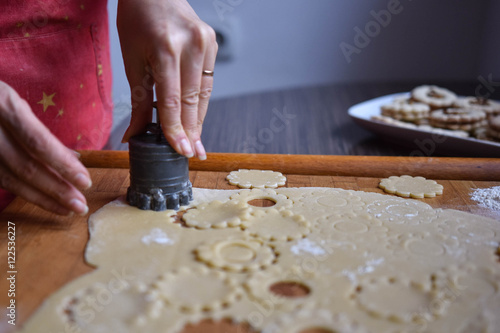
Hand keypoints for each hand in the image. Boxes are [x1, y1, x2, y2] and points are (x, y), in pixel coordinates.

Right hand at [0, 81, 90, 215]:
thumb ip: (38, 130)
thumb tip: (72, 158)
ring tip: (66, 208)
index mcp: (3, 104)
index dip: (63, 165)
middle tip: (80, 206)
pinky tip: (41, 200)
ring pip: (9, 179)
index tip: (85, 181)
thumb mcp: (11, 101)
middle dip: (56, 189)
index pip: (38, 142)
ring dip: (41, 198)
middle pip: (25, 166)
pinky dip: (21, 192)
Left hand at [118, 0, 217, 159]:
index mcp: (165, 48)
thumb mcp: (131, 60)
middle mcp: (191, 45)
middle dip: (191, 130)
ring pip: (204, 94)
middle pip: (192, 100)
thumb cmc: (137, 22)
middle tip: (192, 154)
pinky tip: (196, 118)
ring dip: (198, 120)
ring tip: (195, 143)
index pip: (172, 99)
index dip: (176, 129)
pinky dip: (200, 102)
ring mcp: (206, 43)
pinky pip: (207, 81)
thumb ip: (137, 100)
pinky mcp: (213, 43)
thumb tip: (134, 135)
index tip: (181, 151)